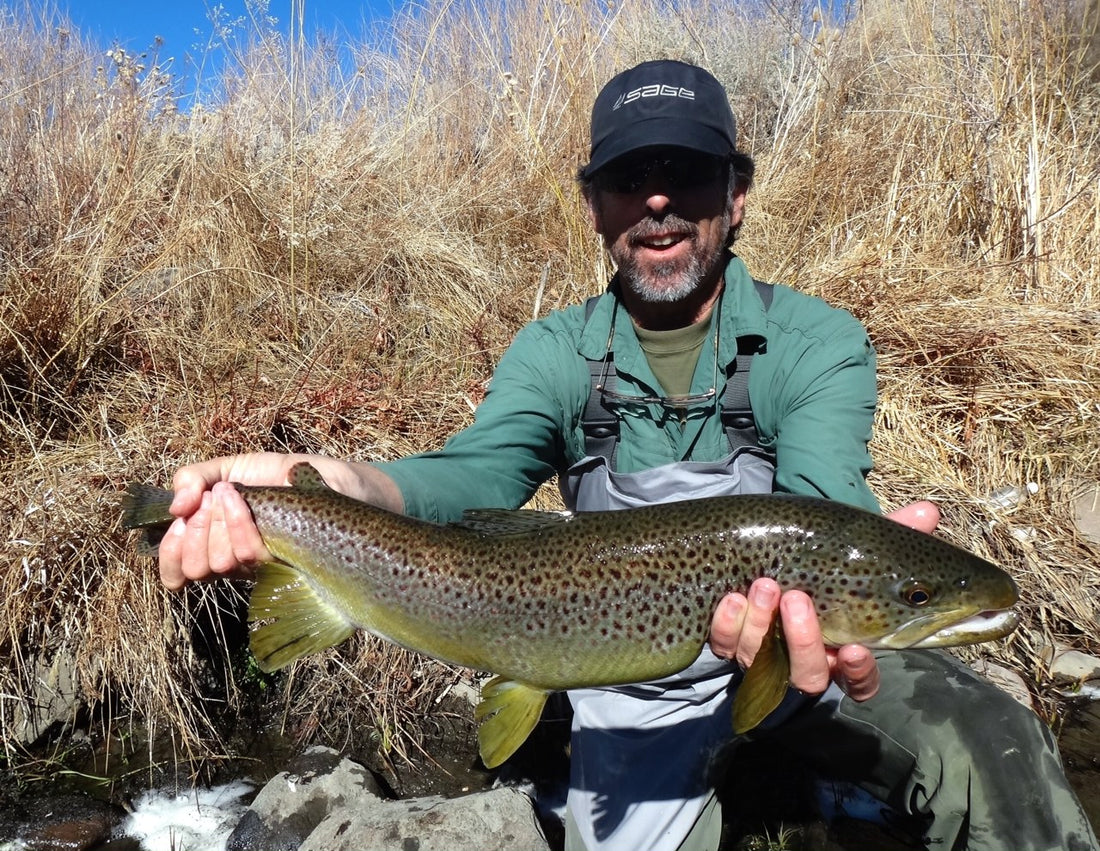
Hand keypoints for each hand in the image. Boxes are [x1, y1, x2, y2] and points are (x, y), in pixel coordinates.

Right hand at [157, 454, 289, 590]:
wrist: (306, 471)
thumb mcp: (219, 470)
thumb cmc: (263, 474)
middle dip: (195, 530)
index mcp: (207, 547)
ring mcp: (254, 564)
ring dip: (218, 520)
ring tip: (228, 491)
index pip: (174, 574)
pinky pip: (248, 552)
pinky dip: (238, 520)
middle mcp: (228, 562)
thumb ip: (190, 481)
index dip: (170, 553)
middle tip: (209, 498)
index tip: (179, 522)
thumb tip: (175, 509)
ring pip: (221, 562)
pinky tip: (241, 496)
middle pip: (195, 569)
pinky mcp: (278, 559)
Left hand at [708, 500, 940, 699]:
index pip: (858, 681)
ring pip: (761, 661)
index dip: (858, 673)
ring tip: (765, 585)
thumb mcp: (855, 544)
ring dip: (762, 623)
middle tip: (797, 599)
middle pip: (808, 676)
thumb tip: (930, 511)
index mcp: (841, 645)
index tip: (856, 650)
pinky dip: (727, 624)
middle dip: (803, 641)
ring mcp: (761, 652)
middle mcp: (801, 658)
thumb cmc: (818, 554)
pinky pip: (723, 645)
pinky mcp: (727, 640)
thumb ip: (894, 533)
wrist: (753, 545)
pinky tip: (731, 597)